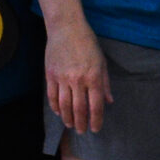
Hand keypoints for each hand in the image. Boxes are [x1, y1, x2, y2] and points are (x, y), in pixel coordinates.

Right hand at [43, 16, 110, 134]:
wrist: (66, 28)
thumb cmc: (88, 43)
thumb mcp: (102, 62)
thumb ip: (105, 83)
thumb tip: (109, 101)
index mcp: (93, 77)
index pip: (95, 105)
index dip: (96, 120)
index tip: (95, 129)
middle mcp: (78, 80)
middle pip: (78, 109)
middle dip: (81, 123)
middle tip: (82, 131)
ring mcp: (62, 78)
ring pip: (64, 105)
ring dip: (67, 118)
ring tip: (71, 125)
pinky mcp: (50, 74)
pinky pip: (52, 95)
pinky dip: (55, 106)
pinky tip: (59, 112)